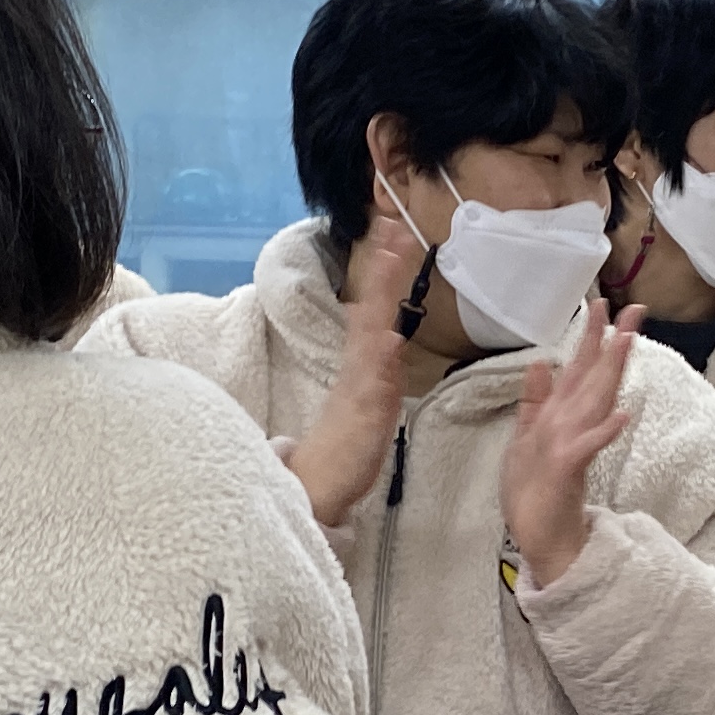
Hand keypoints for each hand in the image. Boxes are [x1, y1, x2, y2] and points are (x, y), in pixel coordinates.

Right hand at [282, 216, 423, 529]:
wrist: (322, 485)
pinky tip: (391, 340)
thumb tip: (391, 336)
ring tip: (390, 264)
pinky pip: (374, 387)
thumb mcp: (370, 395)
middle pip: (371, 311)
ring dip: (380, 300)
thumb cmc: (348, 442)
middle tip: (393, 229)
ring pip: (371, 337)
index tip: (393, 232)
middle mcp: (358, 368)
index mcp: (361, 362)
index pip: (374, 309)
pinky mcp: (363, 418)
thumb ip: (380, 365)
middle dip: (382, 271)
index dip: (384, 272)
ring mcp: (359, 390)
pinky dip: (382, 363)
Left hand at [503, 305, 640, 590]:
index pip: (580, 369)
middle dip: (613, 343)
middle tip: (632, 308)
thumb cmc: (535, 493)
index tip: (602, 304)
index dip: (592, 337)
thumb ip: (536, 402)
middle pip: (596, 377)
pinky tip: (622, 415)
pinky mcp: (569, 471)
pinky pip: (588, 448)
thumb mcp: (525, 439)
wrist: (542, 539)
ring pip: (595, 402)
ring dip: (612, 373)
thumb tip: (540, 362)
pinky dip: (605, 432)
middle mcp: (573, 426)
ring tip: (629, 341)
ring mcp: (575, 446)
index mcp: (561, 416)